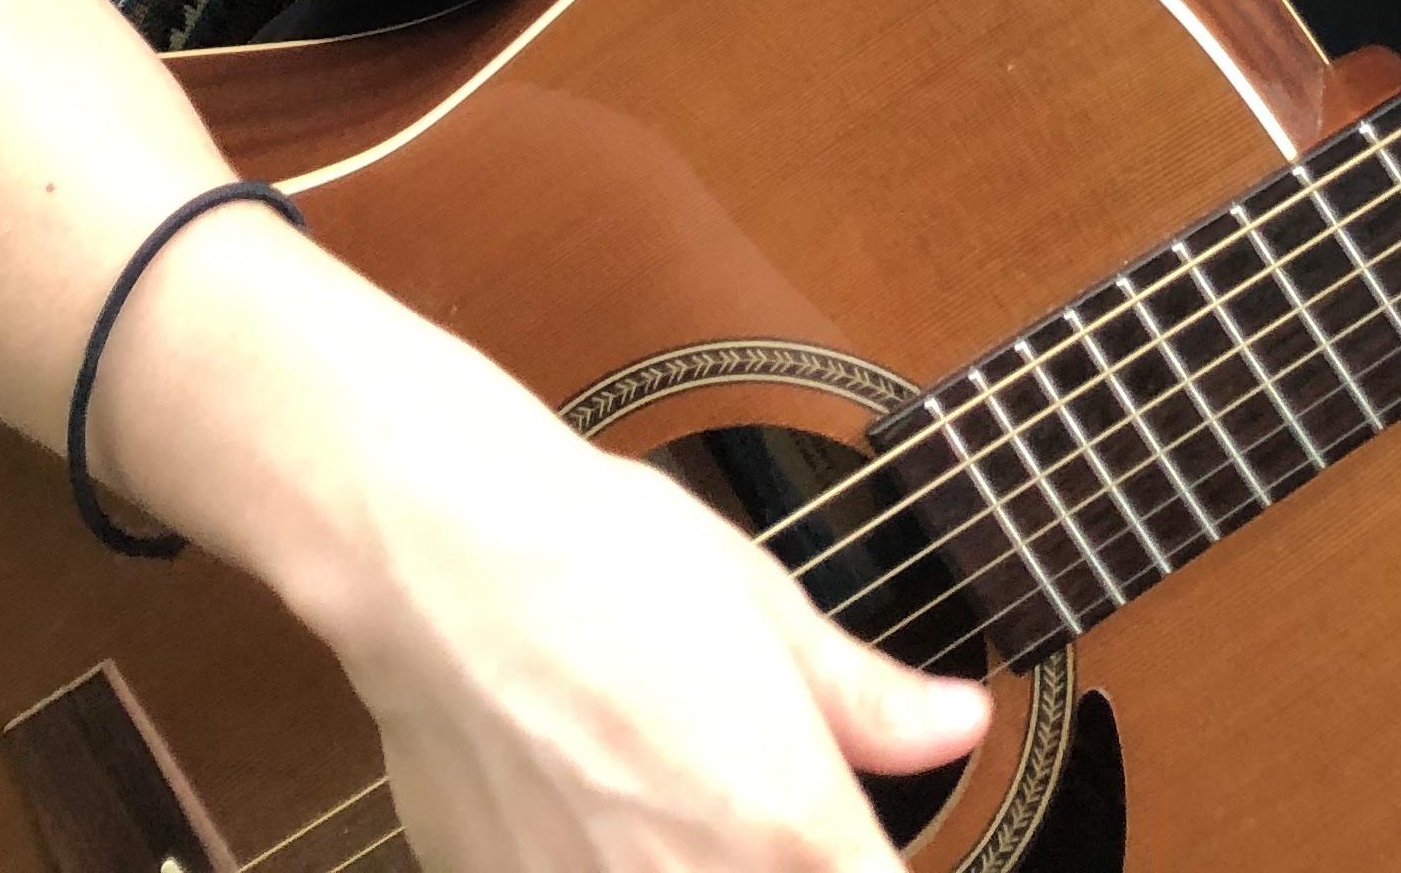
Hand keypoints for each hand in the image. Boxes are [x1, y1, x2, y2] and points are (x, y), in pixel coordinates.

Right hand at [317, 335, 990, 871]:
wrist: (442, 560)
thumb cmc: (604, 559)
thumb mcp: (764, 605)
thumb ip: (868, 699)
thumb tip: (958, 723)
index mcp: (792, 830)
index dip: (868, 862)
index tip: (853, 837)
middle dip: (786, 860)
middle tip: (744, 797)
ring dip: (690, 860)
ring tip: (665, 798)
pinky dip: (602, 864)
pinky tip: (591, 813)